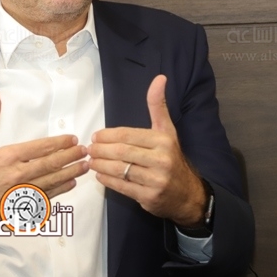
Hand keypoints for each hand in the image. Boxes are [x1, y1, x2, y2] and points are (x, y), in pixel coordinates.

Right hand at [0, 89, 88, 232]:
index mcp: (8, 157)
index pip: (40, 148)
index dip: (59, 143)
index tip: (72, 139)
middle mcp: (17, 175)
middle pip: (50, 165)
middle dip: (70, 157)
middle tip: (85, 151)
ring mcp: (21, 193)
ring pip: (51, 182)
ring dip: (70, 173)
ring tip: (85, 166)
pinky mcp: (21, 206)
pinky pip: (45, 197)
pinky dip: (60, 190)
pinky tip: (70, 184)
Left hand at [88, 75, 205, 226]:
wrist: (187, 194)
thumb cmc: (171, 158)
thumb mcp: (167, 130)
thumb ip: (158, 106)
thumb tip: (159, 78)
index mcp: (163, 141)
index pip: (128, 135)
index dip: (108, 136)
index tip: (96, 136)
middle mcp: (161, 160)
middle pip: (121, 152)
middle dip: (101, 150)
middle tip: (89, 149)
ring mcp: (155, 180)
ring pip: (120, 170)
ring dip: (100, 165)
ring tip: (91, 161)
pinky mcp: (149, 197)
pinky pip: (122, 187)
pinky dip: (107, 180)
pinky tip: (100, 175)